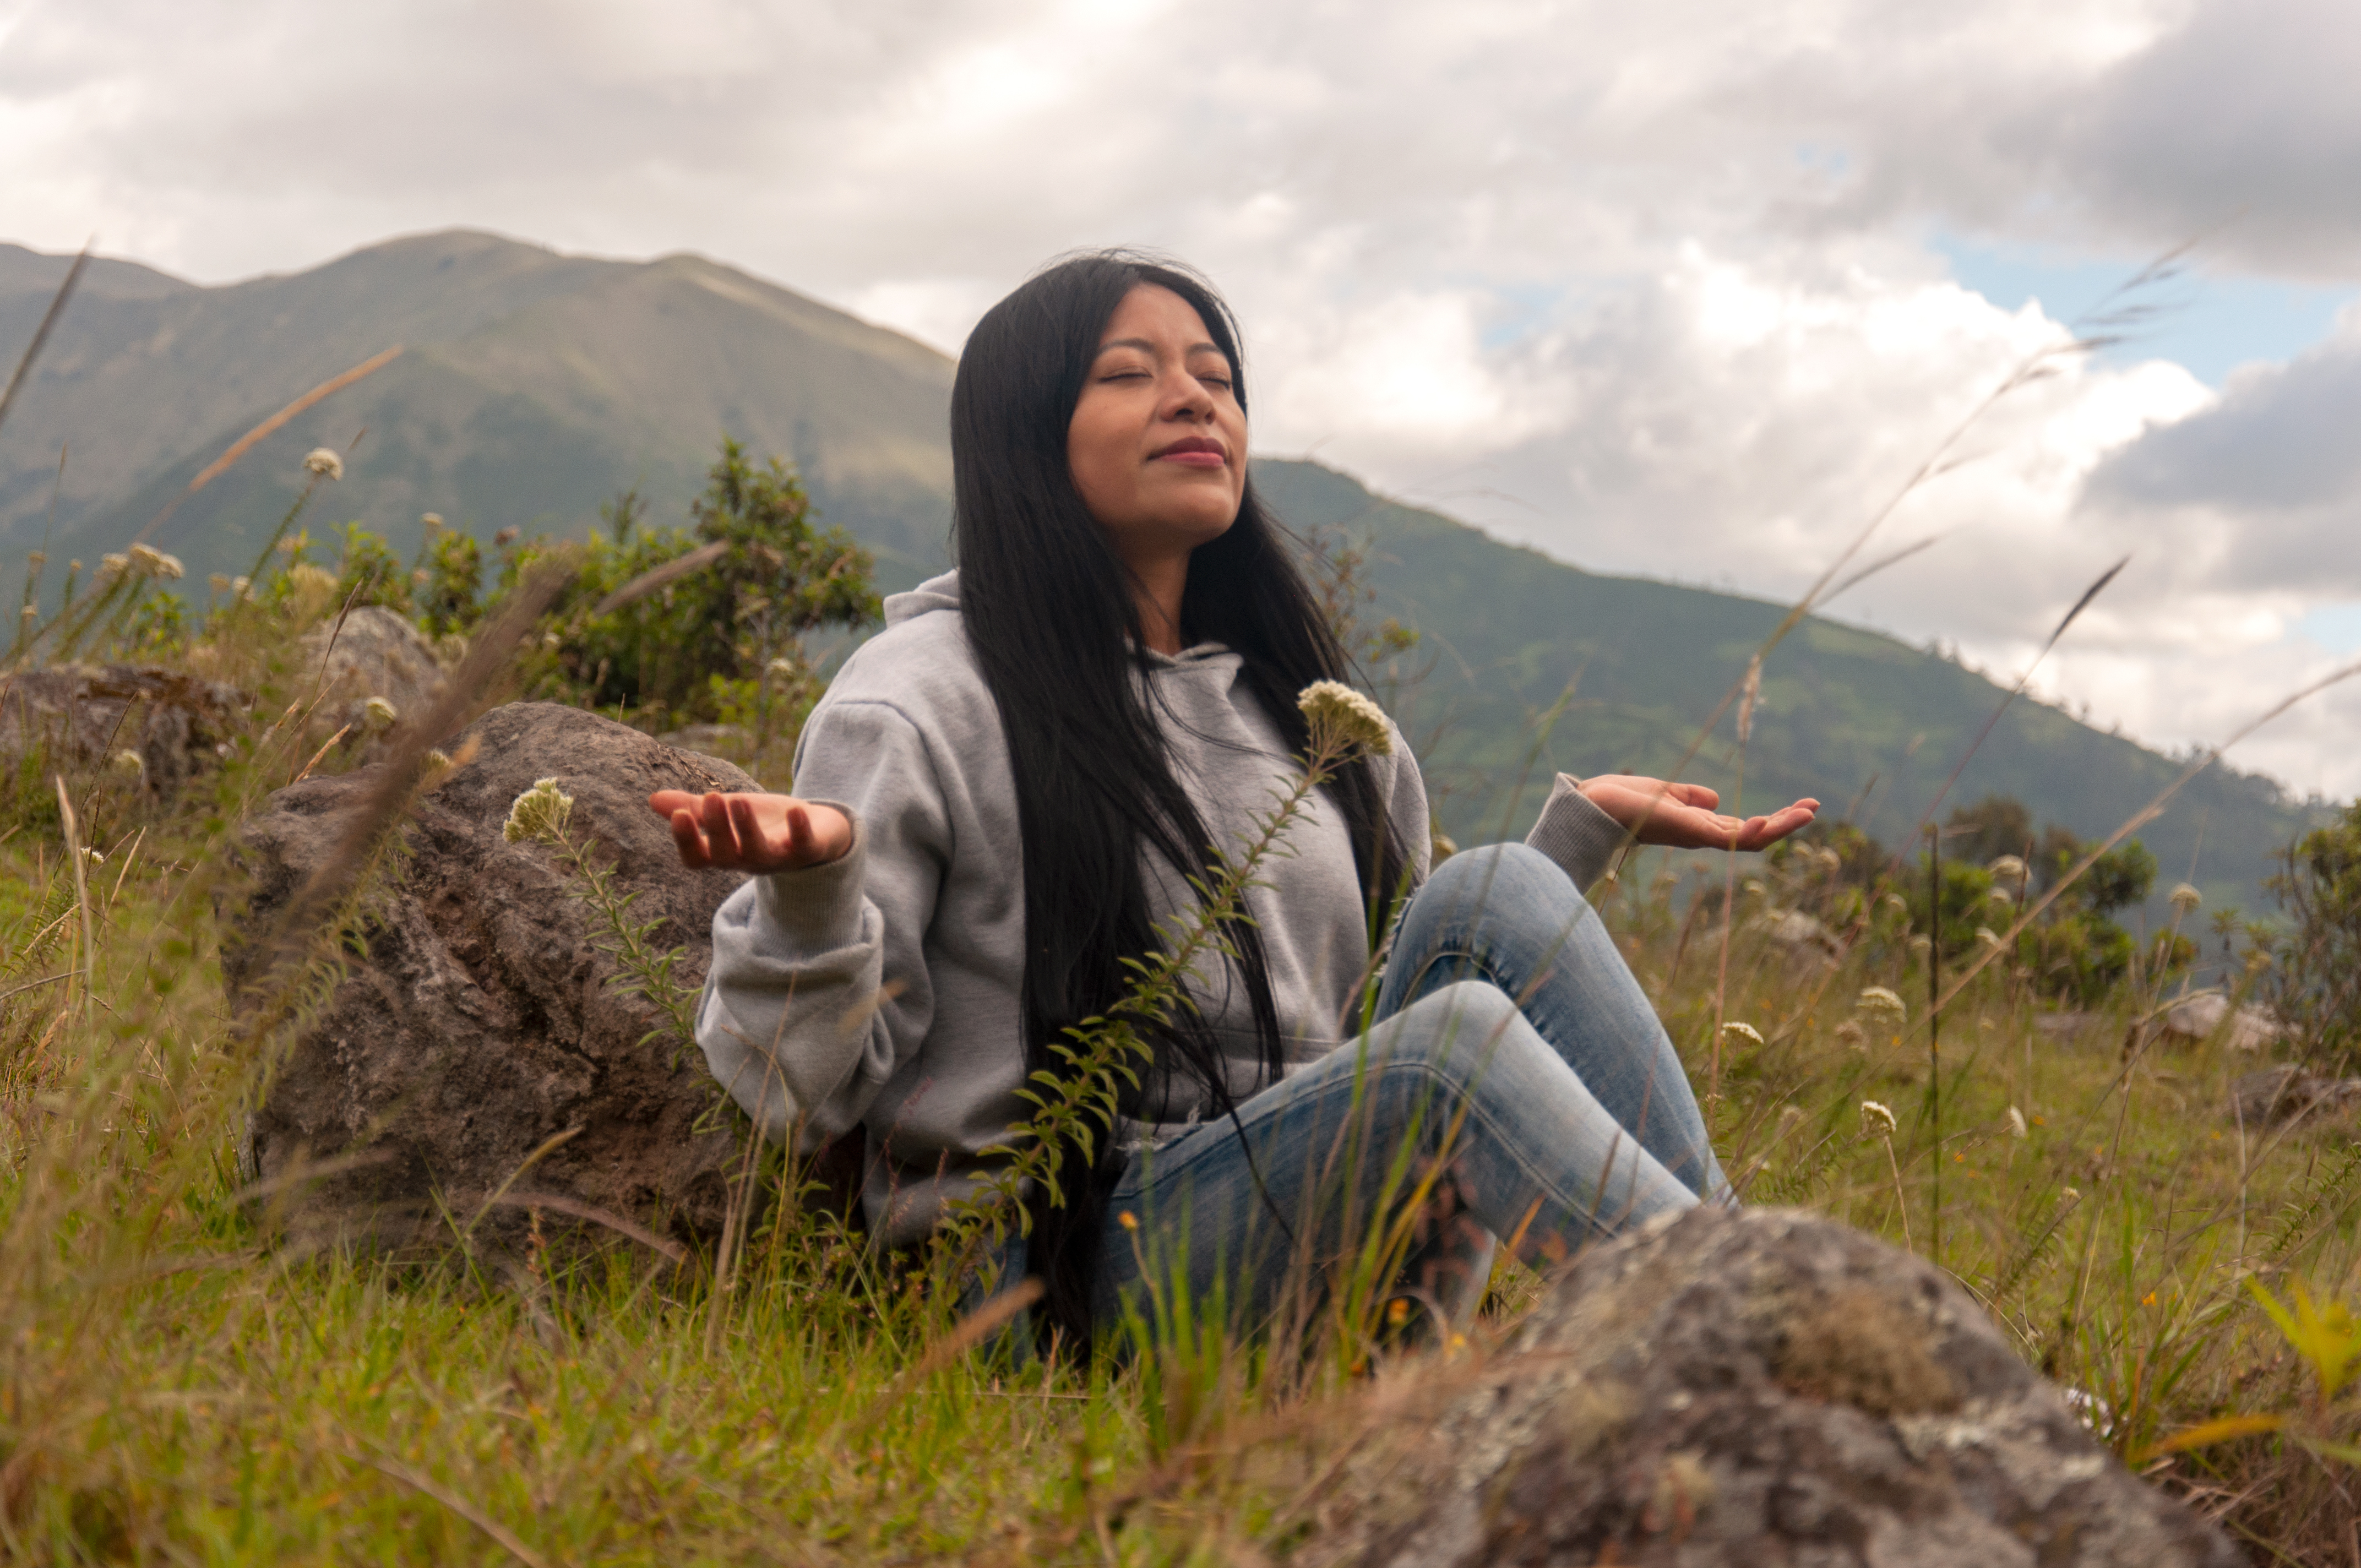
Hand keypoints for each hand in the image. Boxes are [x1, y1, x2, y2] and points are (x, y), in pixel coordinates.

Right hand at [648, 790, 851, 872]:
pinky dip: (799, 830)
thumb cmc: (765, 822)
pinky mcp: (809, 850)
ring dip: (747, 829)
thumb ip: (695, 808)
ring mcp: (779, 858)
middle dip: (717, 828)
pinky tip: (795, 810)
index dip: (687, 842)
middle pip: (726, 855)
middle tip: (711, 799)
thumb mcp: (728, 812)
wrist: (817, 830)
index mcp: (726, 853)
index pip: (698, 859)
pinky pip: (804, 846)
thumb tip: (653, 799)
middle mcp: (749, 861)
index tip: (679, 816)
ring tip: (737, 800)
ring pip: (759, 853)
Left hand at [1577, 775, 1818, 851]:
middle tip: (1813, 808)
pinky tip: (1766, 823)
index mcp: (1697, 825)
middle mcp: (1700, 835)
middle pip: (1752, 836)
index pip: (1743, 827)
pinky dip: (1746, 833)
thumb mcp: (1663, 793)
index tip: (1804, 804)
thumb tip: (1712, 799)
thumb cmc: (1618, 800)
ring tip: (1806, 813)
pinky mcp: (1684, 830)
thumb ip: (1688, 797)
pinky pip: (1722, 838)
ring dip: (1778, 827)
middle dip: (1785, 824)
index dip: (1773, 818)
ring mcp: (1694, 835)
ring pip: (1745, 840)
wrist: (1588, 807)